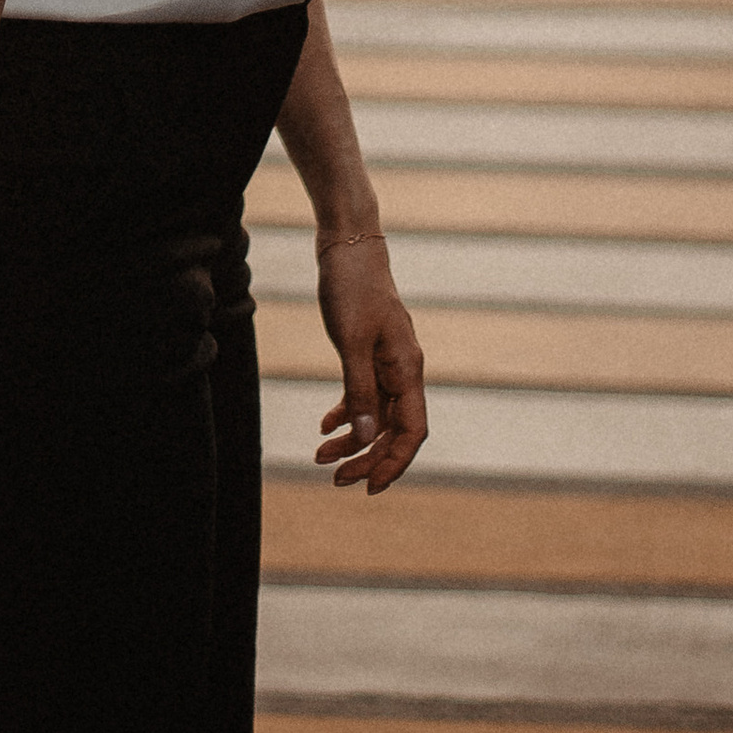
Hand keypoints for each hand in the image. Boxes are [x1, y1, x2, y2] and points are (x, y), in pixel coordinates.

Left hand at [313, 234, 426, 493]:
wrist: (348, 246)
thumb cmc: (353, 288)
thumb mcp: (351, 341)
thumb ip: (359, 389)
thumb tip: (364, 437)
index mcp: (408, 369)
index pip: (412, 431)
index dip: (394, 463)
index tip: (369, 487)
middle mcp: (403, 370)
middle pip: (393, 429)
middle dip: (366, 458)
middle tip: (334, 479)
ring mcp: (387, 362)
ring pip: (375, 415)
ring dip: (352, 439)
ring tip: (320, 457)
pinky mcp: (370, 352)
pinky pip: (364, 394)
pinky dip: (346, 412)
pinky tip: (324, 424)